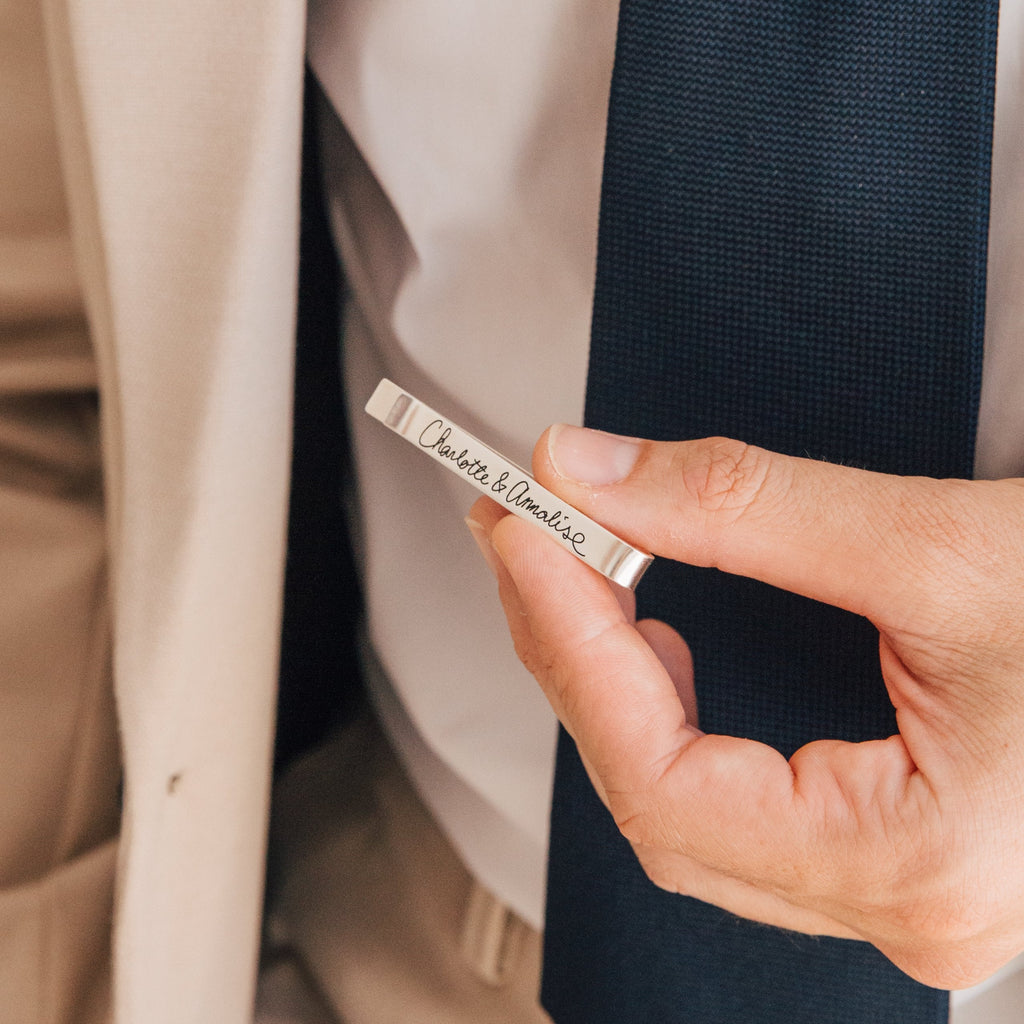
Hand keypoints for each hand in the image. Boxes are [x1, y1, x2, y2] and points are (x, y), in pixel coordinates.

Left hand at [466, 425, 1023, 988]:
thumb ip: (746, 508)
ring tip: (571, 575)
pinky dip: (667, 712)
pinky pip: (731, 799)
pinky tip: (654, 641)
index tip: (524, 535)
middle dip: (572, 652)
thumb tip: (593, 475)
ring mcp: (895, 888)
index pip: (662, 777)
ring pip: (683, 804)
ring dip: (608, 681)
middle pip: (657, 793)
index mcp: (919, 865)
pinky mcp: (888, 844)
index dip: (570, 645)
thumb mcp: (941, 547)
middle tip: (526, 536)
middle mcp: (902, 905)